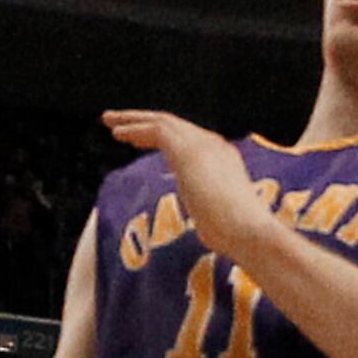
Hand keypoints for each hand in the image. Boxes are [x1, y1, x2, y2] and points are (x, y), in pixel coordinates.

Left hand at [102, 110, 270, 265]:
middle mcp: (215, 146)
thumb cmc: (239, 237)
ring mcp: (203, 145)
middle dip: (143, 121)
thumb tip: (210, 232)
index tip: (138, 139)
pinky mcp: (189, 151)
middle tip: (116, 122)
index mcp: (224, 159)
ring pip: (163, 122)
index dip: (160, 136)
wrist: (248, 231)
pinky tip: (119, 135)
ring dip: (133, 120)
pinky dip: (136, 129)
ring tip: (109, 121)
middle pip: (174, 125)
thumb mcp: (224, 222)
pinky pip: (157, 131)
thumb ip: (214, 218)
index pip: (188, 138)